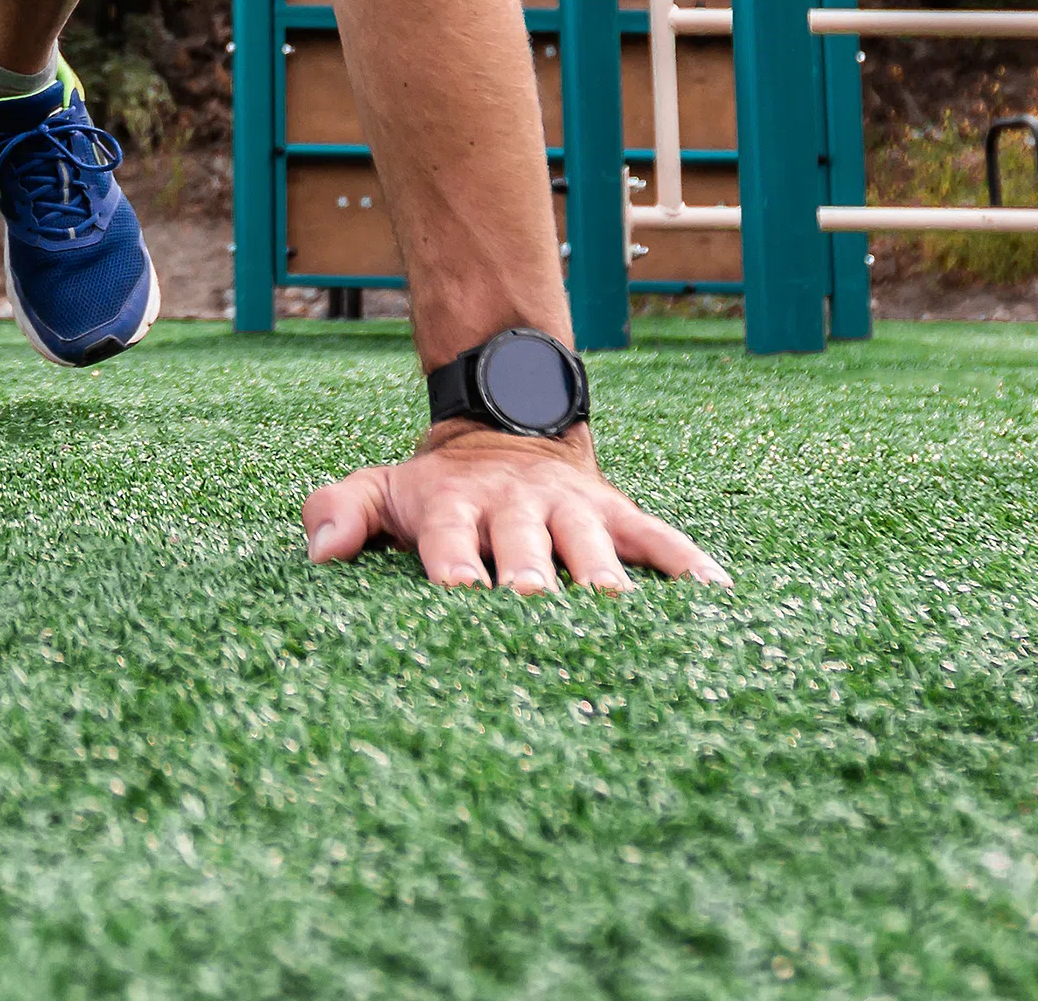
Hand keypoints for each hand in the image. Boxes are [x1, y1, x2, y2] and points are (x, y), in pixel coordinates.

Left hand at [302, 427, 728, 593]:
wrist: (506, 426)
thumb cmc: (435, 488)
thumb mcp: (379, 487)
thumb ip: (338, 512)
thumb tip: (320, 554)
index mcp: (455, 504)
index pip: (451, 538)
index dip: (456, 564)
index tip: (461, 592)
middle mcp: (516, 504)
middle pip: (526, 542)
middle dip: (532, 574)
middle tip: (538, 604)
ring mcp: (571, 507)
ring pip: (592, 542)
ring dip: (603, 574)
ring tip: (618, 610)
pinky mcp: (616, 512)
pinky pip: (658, 538)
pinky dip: (688, 564)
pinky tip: (718, 598)